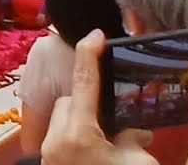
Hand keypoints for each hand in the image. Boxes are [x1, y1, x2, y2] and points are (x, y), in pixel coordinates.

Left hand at [40, 30, 157, 164]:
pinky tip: (97, 152)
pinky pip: (61, 139)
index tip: (96, 34)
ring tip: (109, 143)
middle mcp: (55, 139)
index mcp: (78, 133)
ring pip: (62, 120)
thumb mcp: (139, 164)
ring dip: (83, 122)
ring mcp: (48, 153)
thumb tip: (133, 131)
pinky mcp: (47, 164)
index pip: (83, 82)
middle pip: (69, 102)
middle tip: (117, 124)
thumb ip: (134, 138)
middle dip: (90, 105)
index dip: (89, 54)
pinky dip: (78, 139)